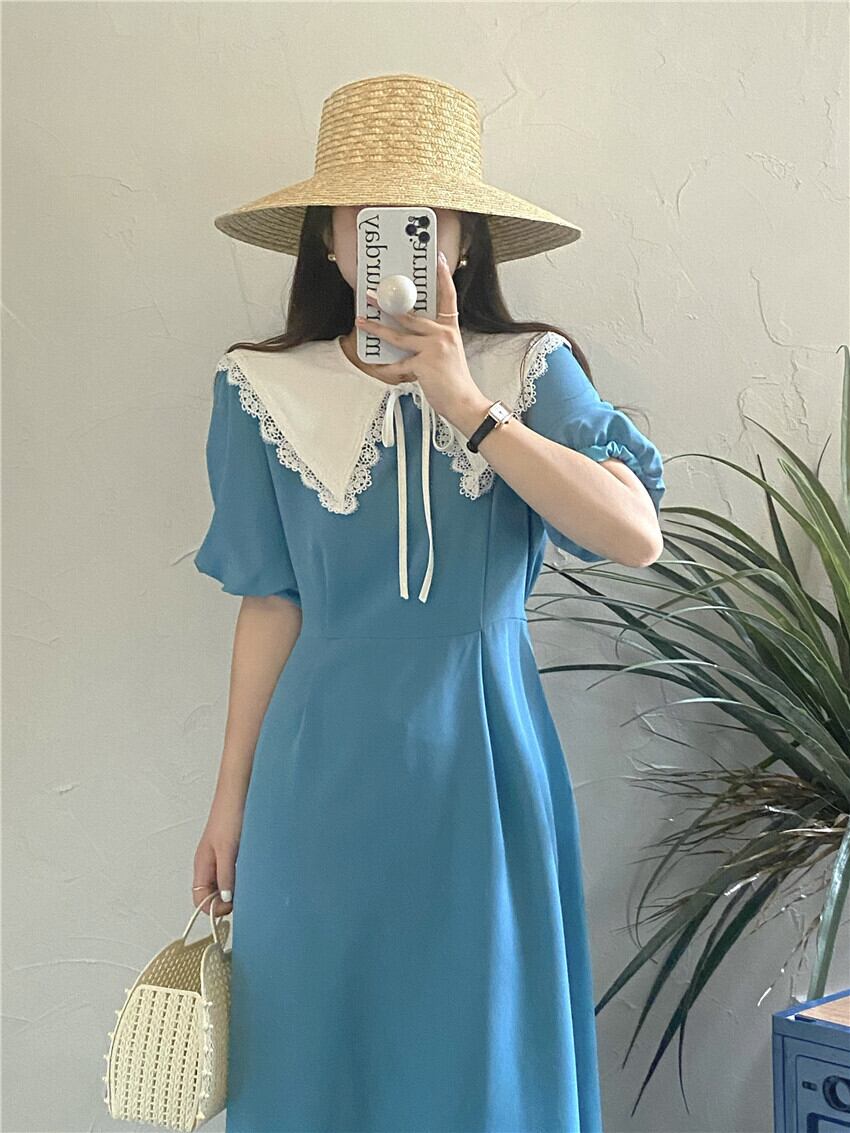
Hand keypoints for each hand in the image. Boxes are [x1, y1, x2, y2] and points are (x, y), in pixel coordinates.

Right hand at [192, 792, 242, 915]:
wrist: (240, 792)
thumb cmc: (229, 815)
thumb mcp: (227, 849)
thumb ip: (225, 874)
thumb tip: (225, 900)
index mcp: (202, 865)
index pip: (199, 899)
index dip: (213, 908)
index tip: (231, 905)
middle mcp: (210, 864)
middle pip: (212, 895)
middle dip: (225, 902)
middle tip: (244, 898)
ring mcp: (222, 858)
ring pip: (224, 885)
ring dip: (235, 890)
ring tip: (250, 886)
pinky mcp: (234, 851)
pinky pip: (235, 873)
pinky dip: (242, 879)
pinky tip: (253, 875)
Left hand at [354, 252, 487, 424]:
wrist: (464, 402)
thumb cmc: (455, 382)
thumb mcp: (448, 354)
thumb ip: (431, 342)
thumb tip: (406, 336)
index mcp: (450, 330)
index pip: (448, 297)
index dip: (444, 277)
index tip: (439, 259)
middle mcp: (443, 334)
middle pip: (411, 314)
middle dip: (388, 303)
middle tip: (372, 294)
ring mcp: (434, 348)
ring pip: (399, 334)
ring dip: (377, 327)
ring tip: (362, 320)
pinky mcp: (424, 363)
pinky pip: (398, 363)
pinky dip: (385, 366)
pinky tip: (374, 365)